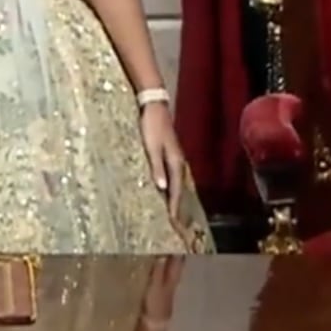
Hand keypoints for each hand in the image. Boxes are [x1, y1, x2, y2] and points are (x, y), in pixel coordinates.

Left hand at [139, 103, 186, 219]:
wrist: (153, 106)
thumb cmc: (151, 126)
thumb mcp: (151, 147)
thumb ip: (157, 167)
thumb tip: (162, 188)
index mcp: (175, 161)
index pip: (175, 189)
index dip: (174, 206)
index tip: (173, 222)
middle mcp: (178, 161)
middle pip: (178, 188)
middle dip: (177, 206)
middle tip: (175, 224)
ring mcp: (174, 157)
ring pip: (176, 183)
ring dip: (174, 197)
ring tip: (172, 213)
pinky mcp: (169, 154)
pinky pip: (172, 176)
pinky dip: (170, 187)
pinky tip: (165, 191)